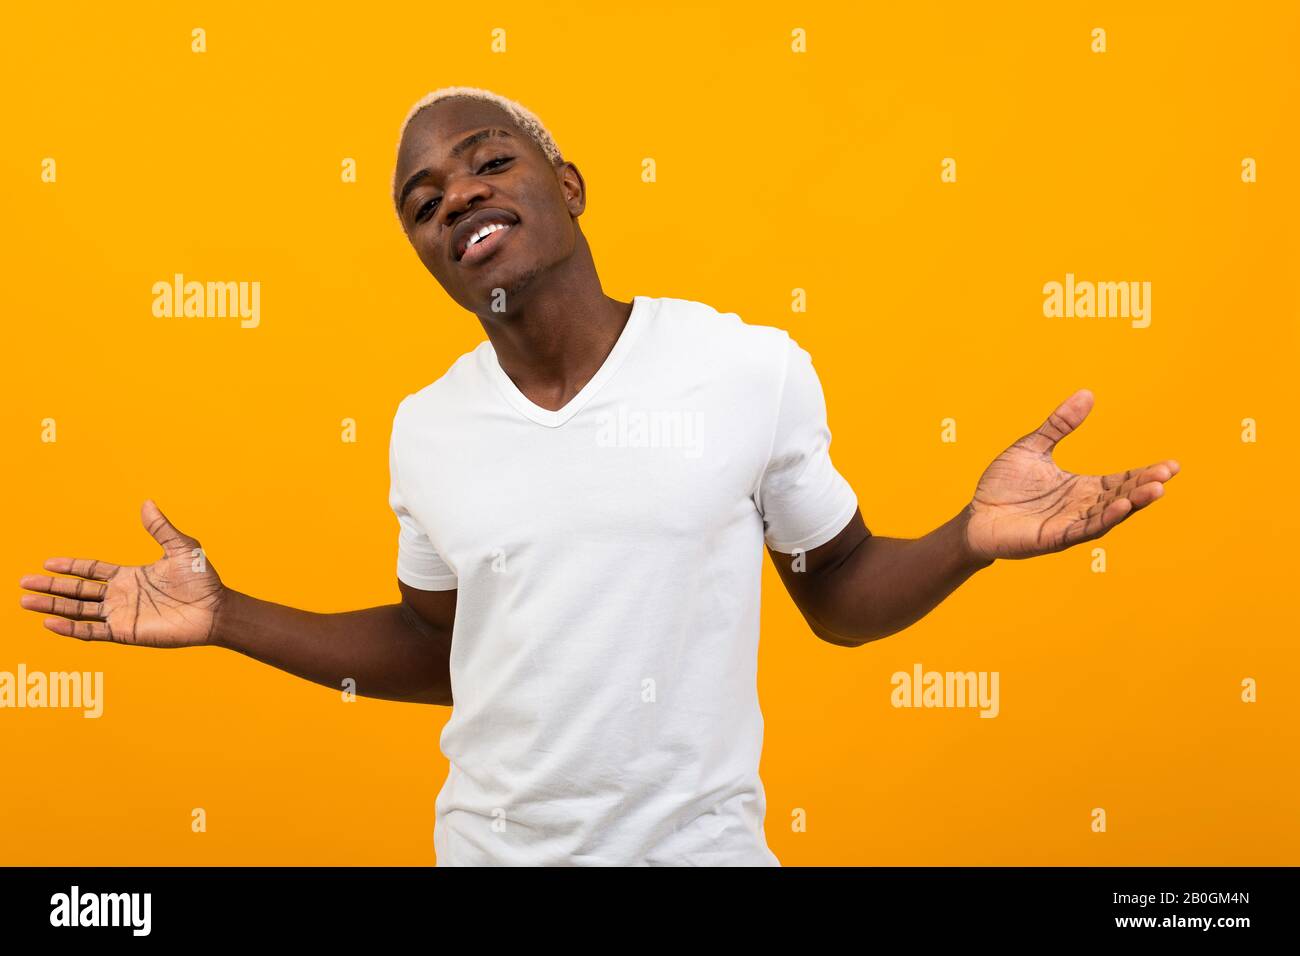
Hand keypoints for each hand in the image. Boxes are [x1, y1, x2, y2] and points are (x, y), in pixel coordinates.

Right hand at [18, 500, 225, 645]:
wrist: (215, 609)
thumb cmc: (202, 580)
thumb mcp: (181, 548)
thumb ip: (161, 528)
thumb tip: (147, 503)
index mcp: (130, 576)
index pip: (91, 571)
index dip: (70, 566)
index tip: (47, 562)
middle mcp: (121, 595)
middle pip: (77, 591)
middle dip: (51, 586)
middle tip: (23, 582)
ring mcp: (121, 615)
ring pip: (78, 611)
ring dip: (52, 606)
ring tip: (26, 601)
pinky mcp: (126, 632)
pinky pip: (92, 632)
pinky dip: (70, 629)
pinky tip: (50, 623)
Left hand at [962, 389, 1179, 560]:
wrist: (974, 515)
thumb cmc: (1003, 485)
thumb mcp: (1033, 448)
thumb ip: (1059, 425)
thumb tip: (1087, 394)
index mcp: (1083, 488)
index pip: (1122, 481)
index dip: (1145, 473)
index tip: (1172, 465)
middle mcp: (1082, 507)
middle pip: (1122, 497)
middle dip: (1145, 486)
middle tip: (1167, 473)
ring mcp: (1070, 524)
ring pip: (1109, 515)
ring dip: (1132, 503)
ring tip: (1155, 489)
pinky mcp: (1053, 538)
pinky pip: (1083, 529)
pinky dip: (1103, 519)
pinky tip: (1120, 507)